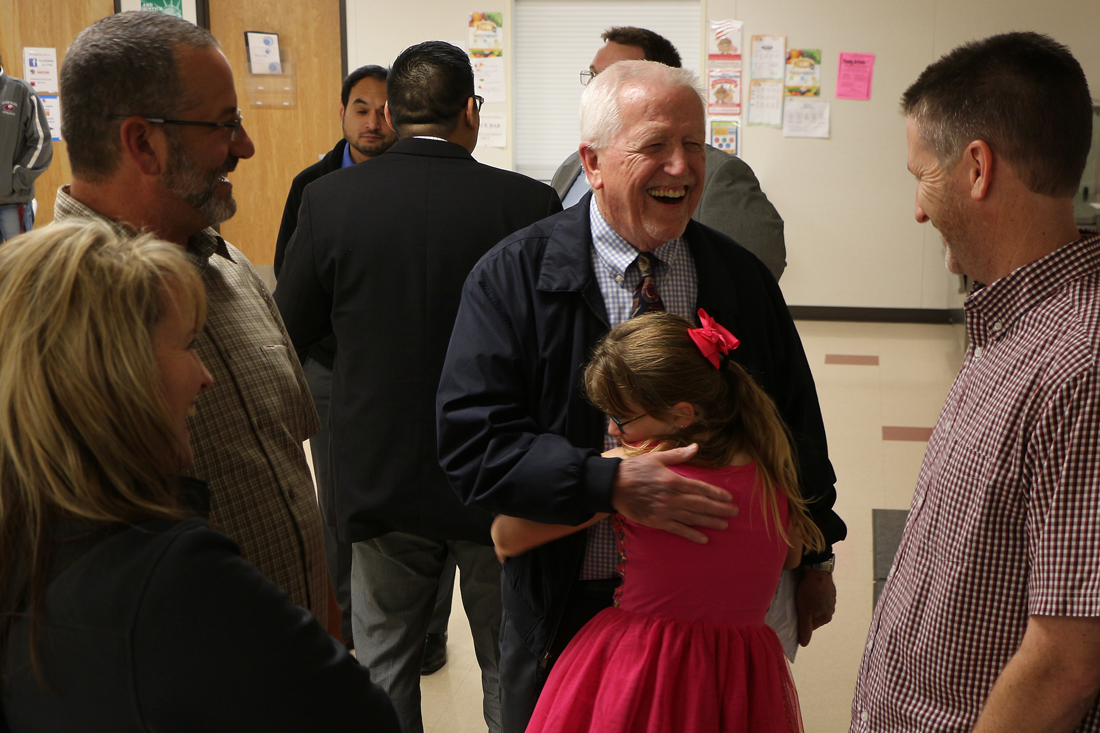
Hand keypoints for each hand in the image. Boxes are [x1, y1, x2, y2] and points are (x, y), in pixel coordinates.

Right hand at [611, 444, 737, 543]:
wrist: (613, 486)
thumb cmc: (635, 470)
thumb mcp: (656, 458)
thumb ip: (678, 455)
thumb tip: (696, 447)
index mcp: (673, 480)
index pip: (700, 488)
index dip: (716, 493)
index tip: (729, 497)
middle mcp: (672, 497)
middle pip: (701, 504)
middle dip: (719, 508)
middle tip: (734, 512)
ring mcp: (665, 511)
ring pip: (692, 517)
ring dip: (710, 521)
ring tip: (724, 524)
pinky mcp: (657, 521)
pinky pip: (678, 529)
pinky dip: (691, 534)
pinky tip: (703, 538)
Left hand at [796, 568, 835, 645]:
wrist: (817, 570)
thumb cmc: (810, 592)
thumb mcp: (804, 612)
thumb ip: (804, 629)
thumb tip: (804, 644)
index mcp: (827, 617)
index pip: (810, 626)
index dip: (801, 620)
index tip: (794, 613)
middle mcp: (831, 609)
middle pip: (813, 615)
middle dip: (805, 611)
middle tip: (797, 603)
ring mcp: (831, 598)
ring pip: (815, 605)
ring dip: (808, 602)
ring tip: (801, 595)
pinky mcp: (828, 589)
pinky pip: (817, 595)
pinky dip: (811, 594)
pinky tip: (806, 589)